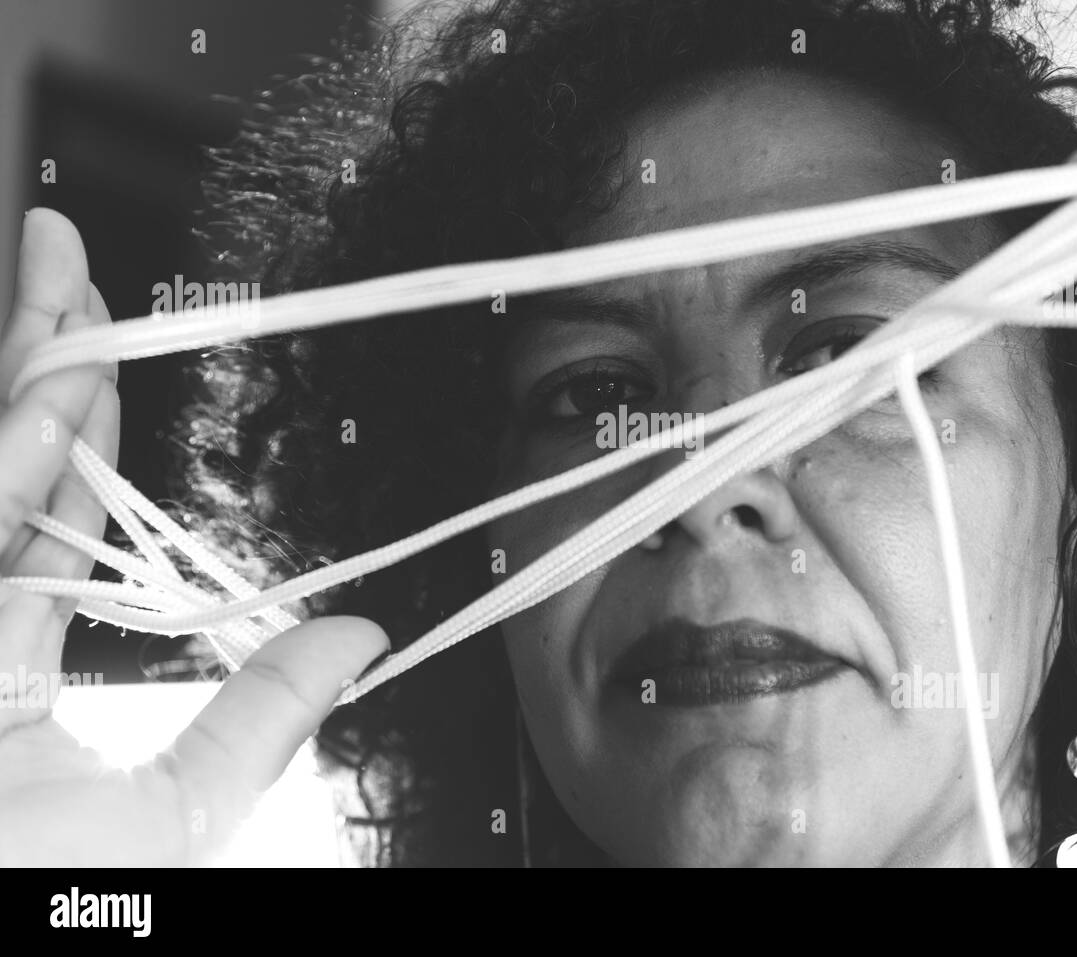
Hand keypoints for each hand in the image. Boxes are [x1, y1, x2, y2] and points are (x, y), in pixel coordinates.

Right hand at [0, 208, 387, 864]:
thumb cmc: (35, 905)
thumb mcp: (168, 816)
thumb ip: (256, 722)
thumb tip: (365, 643)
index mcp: (10, 666)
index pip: (52, 519)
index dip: (79, 431)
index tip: (105, 352)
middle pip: (6, 468)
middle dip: (39, 361)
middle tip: (72, 265)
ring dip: (25, 370)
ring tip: (65, 274)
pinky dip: (11, 451)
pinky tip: (58, 384)